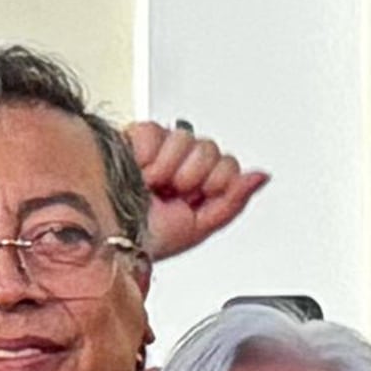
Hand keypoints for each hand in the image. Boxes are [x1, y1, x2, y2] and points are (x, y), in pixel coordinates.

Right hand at [124, 121, 268, 260]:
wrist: (108, 239)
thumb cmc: (146, 240)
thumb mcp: (199, 229)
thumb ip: (233, 201)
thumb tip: (261, 177)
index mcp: (200, 182)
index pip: (228, 164)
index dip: (214, 184)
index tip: (192, 201)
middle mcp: (182, 162)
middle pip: (210, 149)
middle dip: (190, 178)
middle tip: (169, 195)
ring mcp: (159, 147)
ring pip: (185, 137)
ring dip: (166, 169)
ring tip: (150, 186)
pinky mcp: (135, 135)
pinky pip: (155, 130)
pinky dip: (145, 156)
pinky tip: (137, 171)